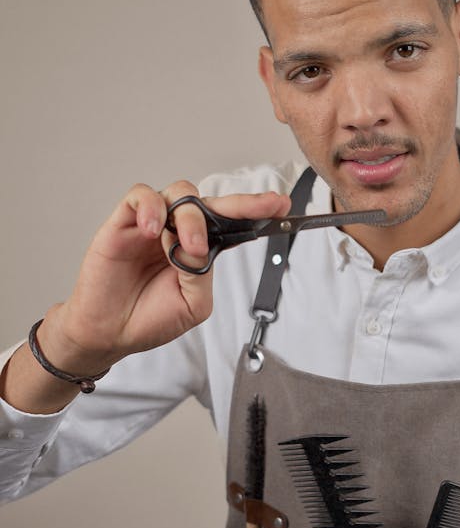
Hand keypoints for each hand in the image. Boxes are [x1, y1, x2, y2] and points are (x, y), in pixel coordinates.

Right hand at [40, 180, 291, 372]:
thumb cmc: (150, 318)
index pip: (232, 225)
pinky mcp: (124, 222)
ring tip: (187, 246)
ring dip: (190, 217)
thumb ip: (202, 272)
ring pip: (180, 195)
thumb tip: (198, 244)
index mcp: (201, 251)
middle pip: (212, 203)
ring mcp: (153, 224)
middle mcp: (179, 232)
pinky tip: (153, 230)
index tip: (281, 205)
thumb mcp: (193, 304)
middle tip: (261, 207)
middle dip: (242, 203)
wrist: (110, 332)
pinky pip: (141, 196)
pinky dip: (151, 207)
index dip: (256, 213)